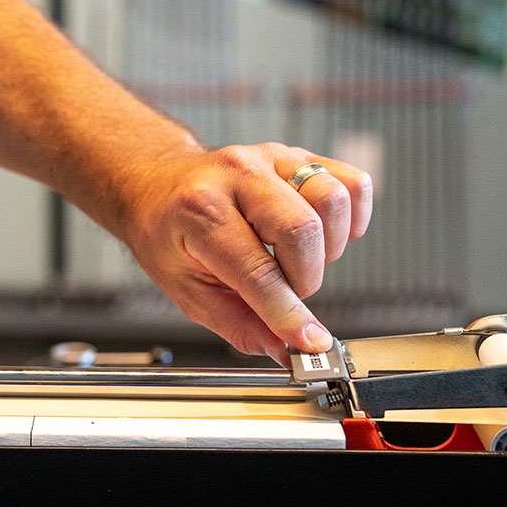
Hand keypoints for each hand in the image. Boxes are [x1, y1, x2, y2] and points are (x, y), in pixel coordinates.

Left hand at [122, 142, 372, 363]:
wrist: (155, 187)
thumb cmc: (166, 235)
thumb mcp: (187, 290)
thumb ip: (240, 325)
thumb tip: (286, 351)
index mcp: (199, 210)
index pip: (257, 270)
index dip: (288, 313)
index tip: (309, 342)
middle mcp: (237, 175)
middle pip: (302, 230)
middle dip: (305, 280)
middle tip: (286, 293)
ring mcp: (270, 159)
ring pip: (332, 200)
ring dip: (329, 247)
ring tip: (299, 260)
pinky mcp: (297, 155)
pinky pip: (351, 182)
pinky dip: (351, 217)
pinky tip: (324, 235)